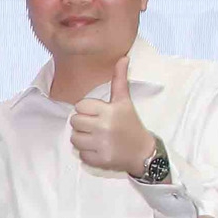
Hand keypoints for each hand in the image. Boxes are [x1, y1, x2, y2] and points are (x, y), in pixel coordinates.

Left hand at [68, 57, 157, 175]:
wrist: (142, 152)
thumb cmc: (131, 123)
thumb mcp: (125, 101)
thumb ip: (120, 80)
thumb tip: (123, 58)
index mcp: (109, 110)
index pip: (80, 106)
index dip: (86, 110)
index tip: (98, 114)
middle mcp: (105, 126)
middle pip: (74, 122)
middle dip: (82, 124)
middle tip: (96, 127)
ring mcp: (102, 144)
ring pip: (74, 139)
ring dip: (82, 139)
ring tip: (96, 138)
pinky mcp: (100, 160)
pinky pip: (80, 154)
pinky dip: (88, 154)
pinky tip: (100, 149)